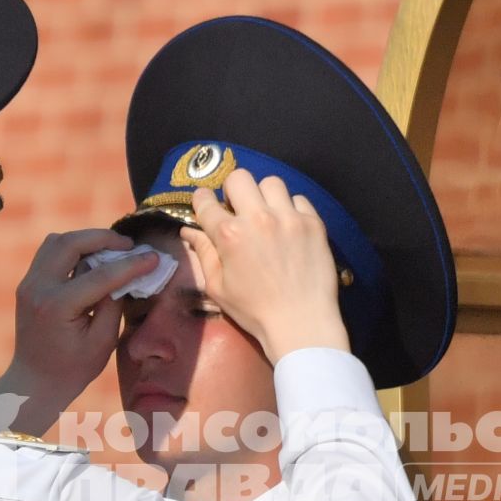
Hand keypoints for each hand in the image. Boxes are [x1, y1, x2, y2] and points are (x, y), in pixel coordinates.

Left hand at [0, 228, 158, 434]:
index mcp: (57, 306)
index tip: (153, 257)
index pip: (101, 275)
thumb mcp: (102, 341)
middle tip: (129, 246)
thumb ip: (114, 303)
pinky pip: (50, 252)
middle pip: (71, 243)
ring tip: (112, 250)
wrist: (35, 381)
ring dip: (87, 240)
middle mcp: (38, 288)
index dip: (131, 264)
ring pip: (57, 241)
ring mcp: (29, 283)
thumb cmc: (73, 369)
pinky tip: (92, 259)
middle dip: (104, 238)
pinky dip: (73, 249)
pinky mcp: (28, 283)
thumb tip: (126, 273)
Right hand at [181, 170, 349, 363]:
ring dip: (264, 196)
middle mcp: (258, 218)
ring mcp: (288, 218)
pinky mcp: (313, 223)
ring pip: (271, 183)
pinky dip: (291, 209)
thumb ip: (204, 253)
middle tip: (239, 210)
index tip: (206, 206)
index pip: (205, 201)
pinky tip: (290, 228)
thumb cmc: (255, 311)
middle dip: (234, 191)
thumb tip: (188, 231)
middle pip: (239, 178)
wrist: (302, 322)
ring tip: (268, 216)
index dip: (202, 201)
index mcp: (229, 235)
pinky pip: (299, 199)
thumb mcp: (218, 287)